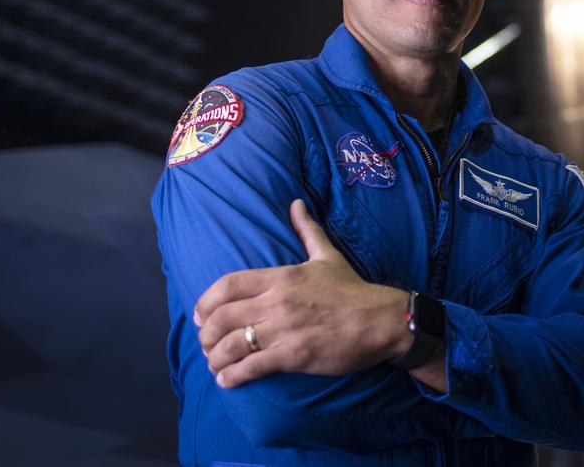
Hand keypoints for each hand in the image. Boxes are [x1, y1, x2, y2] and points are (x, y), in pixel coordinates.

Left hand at [194, 199, 410, 387]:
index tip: (201, 315)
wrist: (382, 320)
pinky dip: (231, 376)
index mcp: (281, 276)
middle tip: (205, 344)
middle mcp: (278, 301)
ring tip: (214, 365)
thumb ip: (307, 230)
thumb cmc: (353, 290)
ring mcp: (284, 329)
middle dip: (205, 335)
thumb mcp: (327, 256)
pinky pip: (250, 367)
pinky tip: (227, 380)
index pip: (227, 285)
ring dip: (214, 358)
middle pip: (222, 318)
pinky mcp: (293, 355)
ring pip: (231, 345)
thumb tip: (296, 203)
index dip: (206, 302)